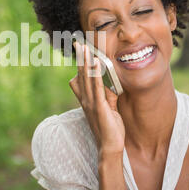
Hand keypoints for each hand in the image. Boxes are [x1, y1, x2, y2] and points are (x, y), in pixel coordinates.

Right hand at [69, 41, 124, 156]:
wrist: (109, 146)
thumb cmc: (110, 129)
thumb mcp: (109, 108)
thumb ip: (108, 94)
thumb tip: (110, 82)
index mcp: (86, 99)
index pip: (81, 77)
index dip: (80, 64)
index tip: (79, 50)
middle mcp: (86, 99)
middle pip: (81, 75)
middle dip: (80, 58)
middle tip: (78, 43)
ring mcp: (91, 103)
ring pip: (87, 78)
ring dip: (86, 62)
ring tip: (85, 48)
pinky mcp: (99, 107)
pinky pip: (97, 87)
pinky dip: (96, 74)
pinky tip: (96, 64)